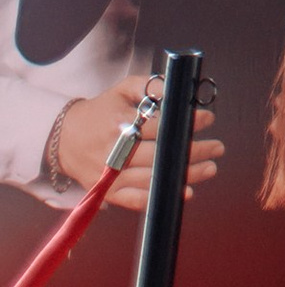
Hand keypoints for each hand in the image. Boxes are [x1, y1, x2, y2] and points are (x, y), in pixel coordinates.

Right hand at [54, 74, 222, 209]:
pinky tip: (185, 193)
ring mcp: (110, 175)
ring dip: (184, 176)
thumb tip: (176, 88)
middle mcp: (114, 151)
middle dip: (192, 152)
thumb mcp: (122, 90)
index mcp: (119, 123)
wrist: (64, 139)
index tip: (208, 119)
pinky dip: (161, 198)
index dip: (185, 124)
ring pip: (152, 179)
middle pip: (159, 155)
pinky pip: (136, 200)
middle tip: (217, 148)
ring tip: (210, 168)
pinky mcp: (107, 192)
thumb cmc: (102, 111)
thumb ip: (149, 86)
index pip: (158, 125)